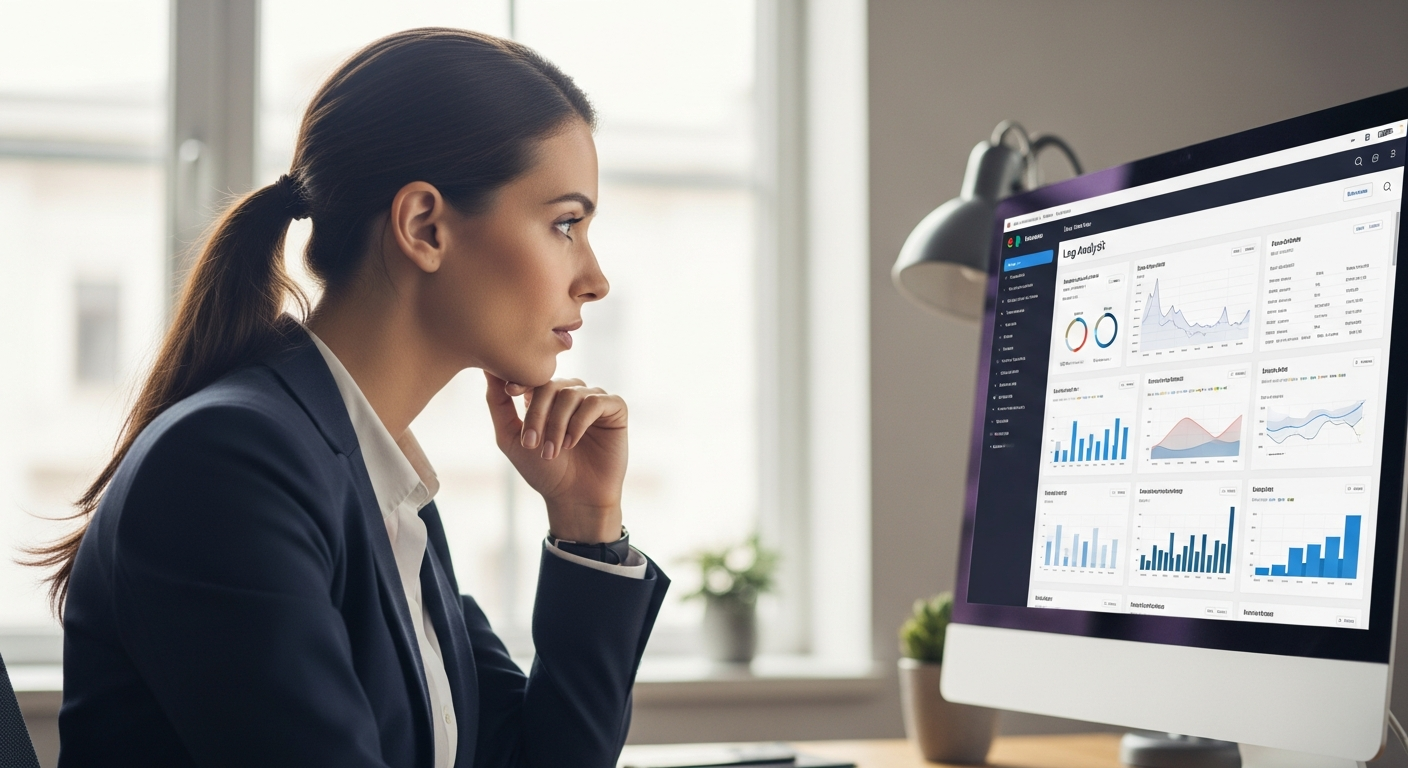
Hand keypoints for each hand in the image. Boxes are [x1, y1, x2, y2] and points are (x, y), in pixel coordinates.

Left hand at [484, 372, 627, 542]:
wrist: (574, 498)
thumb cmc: (543, 471)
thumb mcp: (510, 437)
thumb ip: (498, 404)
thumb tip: (488, 371)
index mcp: (548, 397)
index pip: (534, 377)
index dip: (522, 381)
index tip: (510, 391)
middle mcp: (572, 394)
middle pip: (551, 385)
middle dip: (537, 414)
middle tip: (531, 444)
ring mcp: (594, 400)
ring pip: (572, 393)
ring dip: (557, 424)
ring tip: (552, 451)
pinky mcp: (616, 409)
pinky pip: (596, 401)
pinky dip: (580, 422)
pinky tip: (571, 443)